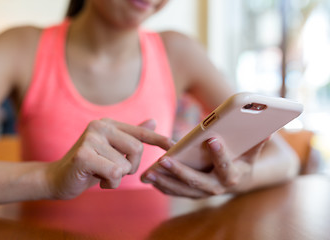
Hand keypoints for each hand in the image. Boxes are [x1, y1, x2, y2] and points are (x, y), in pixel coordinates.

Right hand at [45, 118, 172, 199]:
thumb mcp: (113, 151)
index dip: (158, 139)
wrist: (58, 178)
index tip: (173, 144)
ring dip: (117, 177)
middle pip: (137, 149)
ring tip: (101, 174)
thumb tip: (153, 121)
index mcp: (108, 124)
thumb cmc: (89, 166)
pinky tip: (97, 180)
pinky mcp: (84, 155)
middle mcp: (100, 126)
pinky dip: (110, 183)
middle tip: (115, 171)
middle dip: (131, 166)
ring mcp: (90, 138)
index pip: (139, 132)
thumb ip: (131, 137)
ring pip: (125, 165)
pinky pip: (114, 173)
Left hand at [141, 137, 266, 198]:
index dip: (220, 153)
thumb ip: (256, 142)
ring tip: (148, 172)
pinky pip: (175, 192)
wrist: (237, 181)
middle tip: (164, 160)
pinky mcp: (192, 194)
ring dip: (164, 181)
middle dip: (179, 171)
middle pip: (197, 181)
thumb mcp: (251, 151)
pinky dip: (163, 186)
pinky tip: (149, 177)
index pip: (226, 165)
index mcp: (232, 175)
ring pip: (182, 189)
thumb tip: (267, 130)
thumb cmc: (242, 161)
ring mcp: (203, 192)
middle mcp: (217, 188)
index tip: (211, 139)